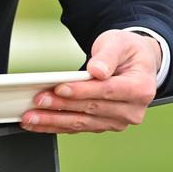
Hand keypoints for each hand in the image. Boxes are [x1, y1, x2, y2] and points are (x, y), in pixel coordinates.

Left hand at [21, 29, 161, 133]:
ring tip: (32, 117)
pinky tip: (40, 123)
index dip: (81, 91)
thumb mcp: (119, 43)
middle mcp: (132, 110)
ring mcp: (118, 121)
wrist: (136, 63)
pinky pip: (79, 128)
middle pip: (91, 109)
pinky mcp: (105, 125)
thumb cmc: (127, 51)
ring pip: (82, 123)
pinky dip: (58, 126)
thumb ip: (107, 56)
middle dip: (61, 106)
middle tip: (38, 101)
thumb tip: (97, 71)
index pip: (107, 91)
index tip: (59, 88)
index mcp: (140, 88)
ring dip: (55, 121)